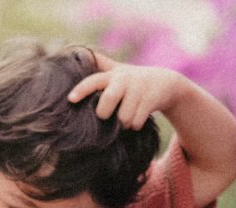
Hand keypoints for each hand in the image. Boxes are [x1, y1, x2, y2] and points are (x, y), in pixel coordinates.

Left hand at [68, 53, 183, 129]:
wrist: (165, 82)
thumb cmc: (133, 80)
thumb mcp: (118, 70)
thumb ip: (100, 65)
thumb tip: (75, 53)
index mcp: (112, 75)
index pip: (94, 80)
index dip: (82, 89)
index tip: (71, 99)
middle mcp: (124, 80)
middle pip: (108, 100)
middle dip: (105, 113)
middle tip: (107, 115)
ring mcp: (138, 89)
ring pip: (123, 118)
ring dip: (124, 123)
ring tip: (127, 116)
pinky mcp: (150, 99)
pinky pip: (136, 122)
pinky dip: (135, 125)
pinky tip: (138, 117)